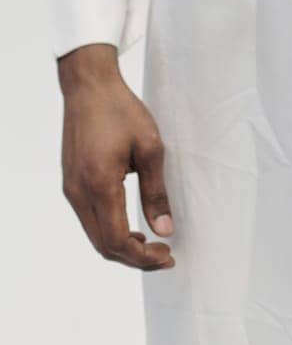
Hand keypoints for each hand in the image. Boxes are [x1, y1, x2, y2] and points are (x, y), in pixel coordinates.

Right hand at [58, 44, 174, 270]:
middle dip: (134, 257)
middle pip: (102, 245)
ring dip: (121, 245)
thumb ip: (156, 191)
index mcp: (99, 184)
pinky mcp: (71, 182)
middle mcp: (79, 192)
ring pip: (94, 234)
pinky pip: (88, 218)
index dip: (142, 257)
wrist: (89, 86)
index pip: (116, 240)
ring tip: (150, 243)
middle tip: (163, 255)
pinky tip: (129, 224)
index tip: (167, 255)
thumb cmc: (121, 110)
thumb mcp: (150, 147)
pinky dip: (109, 230)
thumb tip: (164, 229)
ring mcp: (71, 189)